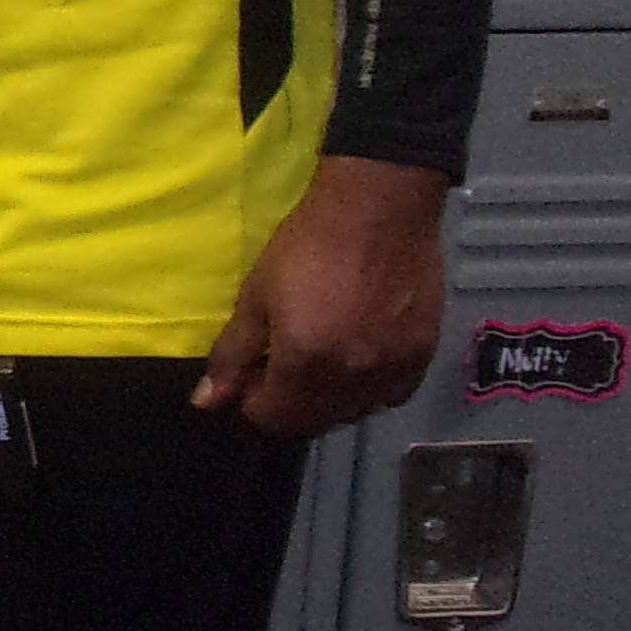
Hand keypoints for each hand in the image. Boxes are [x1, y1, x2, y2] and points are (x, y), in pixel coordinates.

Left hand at [199, 154, 451, 439]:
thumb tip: (206, 402)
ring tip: (319, 359)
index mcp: (305, 364)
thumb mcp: (256, 297)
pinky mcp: (424, 354)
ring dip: (328, 400)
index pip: (274, 418)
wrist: (379, 207)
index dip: (253, 401)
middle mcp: (352, 378)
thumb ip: (231, 355)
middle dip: (289, 404)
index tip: (251, 372)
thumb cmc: (307, 247)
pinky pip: (392, 394)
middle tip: (281, 364)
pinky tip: (358, 359)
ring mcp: (392, 369)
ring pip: (354, 411)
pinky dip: (370, 388)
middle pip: (314, 422)